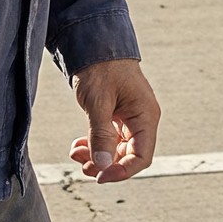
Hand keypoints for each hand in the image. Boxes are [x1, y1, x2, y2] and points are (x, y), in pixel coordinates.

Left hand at [69, 58, 159, 182]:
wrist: (94, 44)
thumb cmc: (101, 67)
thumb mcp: (98, 102)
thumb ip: (101, 135)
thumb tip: (102, 165)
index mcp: (145, 116)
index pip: (141, 156)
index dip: (122, 171)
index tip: (100, 177)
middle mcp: (141, 119)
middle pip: (129, 156)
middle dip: (106, 164)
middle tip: (83, 165)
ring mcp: (129, 118)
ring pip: (117, 150)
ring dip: (97, 156)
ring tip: (76, 153)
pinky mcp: (116, 116)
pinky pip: (109, 139)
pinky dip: (94, 145)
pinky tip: (79, 145)